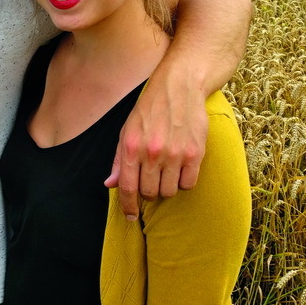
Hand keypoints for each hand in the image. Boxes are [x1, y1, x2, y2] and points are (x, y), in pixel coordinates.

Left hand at [104, 75, 207, 219]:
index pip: (127, 188)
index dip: (127, 206)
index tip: (130, 217)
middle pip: (149, 192)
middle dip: (148, 192)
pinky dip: (183, 181)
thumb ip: (119, 160)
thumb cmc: (149, 109)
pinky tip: (179, 167)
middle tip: (150, 180)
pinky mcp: (195, 153)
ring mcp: (175, 154)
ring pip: (169, 191)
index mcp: (131, 146)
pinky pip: (188, 184)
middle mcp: (152, 152)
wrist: (179, 87)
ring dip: (166, 187)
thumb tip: (110, 185)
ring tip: (165, 171)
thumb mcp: (126, 130)